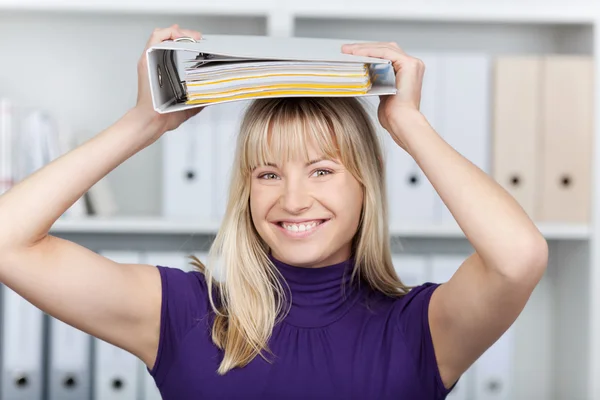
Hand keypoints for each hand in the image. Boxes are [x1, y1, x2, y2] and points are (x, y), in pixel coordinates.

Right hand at [135, 24, 202, 139]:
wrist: (153, 121)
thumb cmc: (165, 115)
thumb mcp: (188, 103)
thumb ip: (198, 97)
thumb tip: (212, 94)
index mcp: (163, 70)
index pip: (172, 47)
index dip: (185, 41)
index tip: (199, 43)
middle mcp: (155, 62)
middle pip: (167, 38)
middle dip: (185, 34)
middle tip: (198, 38)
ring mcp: (150, 60)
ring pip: (161, 34)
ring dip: (178, 31)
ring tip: (192, 36)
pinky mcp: (146, 59)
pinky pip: (155, 37)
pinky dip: (167, 32)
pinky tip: (179, 35)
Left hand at [341, 42, 425, 149]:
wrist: (401, 122)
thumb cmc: (392, 115)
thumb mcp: (382, 92)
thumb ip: (377, 80)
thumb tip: (363, 72)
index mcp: (406, 71)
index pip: (386, 54)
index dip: (367, 52)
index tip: (350, 53)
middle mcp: (412, 65)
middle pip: (385, 48)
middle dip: (364, 48)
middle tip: (346, 50)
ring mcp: (413, 64)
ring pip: (385, 48)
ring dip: (365, 48)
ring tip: (348, 51)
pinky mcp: (410, 64)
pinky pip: (387, 52)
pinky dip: (371, 51)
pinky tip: (358, 54)